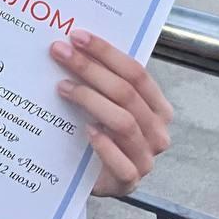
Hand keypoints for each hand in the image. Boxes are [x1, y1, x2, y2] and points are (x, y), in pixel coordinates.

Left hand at [50, 28, 172, 196]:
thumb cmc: (100, 131)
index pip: (136, 73)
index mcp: (157, 108)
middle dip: (90, 68)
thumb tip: (71, 43)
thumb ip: (100, 78)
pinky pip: (122, 164)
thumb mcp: (105, 102)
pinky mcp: (130, 182)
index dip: (106, 52)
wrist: (93, 176)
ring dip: (90, 99)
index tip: (76, 36)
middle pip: (126, 93)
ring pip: (123, 122)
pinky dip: (105, 145)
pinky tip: (86, 130)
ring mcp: (146, 159)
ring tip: (62, 87)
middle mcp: (157, 132)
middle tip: (60, 52)